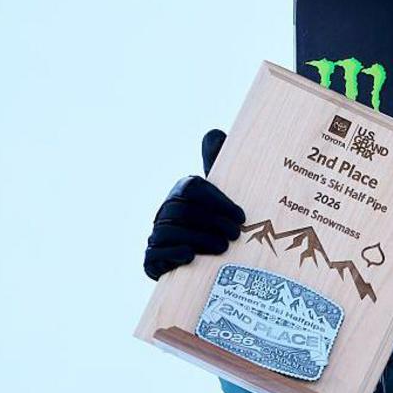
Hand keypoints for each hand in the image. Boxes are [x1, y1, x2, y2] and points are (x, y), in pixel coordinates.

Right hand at [143, 129, 245, 280]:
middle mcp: (166, 210)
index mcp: (183, 191)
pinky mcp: (151, 259)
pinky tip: (191, 256)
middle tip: (236, 234)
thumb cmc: (220, 219)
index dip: (218, 201)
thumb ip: (219, 164)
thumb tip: (214, 132)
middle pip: (183, 211)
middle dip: (213, 222)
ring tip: (223, 247)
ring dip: (199, 239)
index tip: (241, 216)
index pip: (193, 188)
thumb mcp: (224, 194)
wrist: (207, 258)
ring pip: (170, 232)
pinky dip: (173, 254)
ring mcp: (157, 234)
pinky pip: (154, 254)